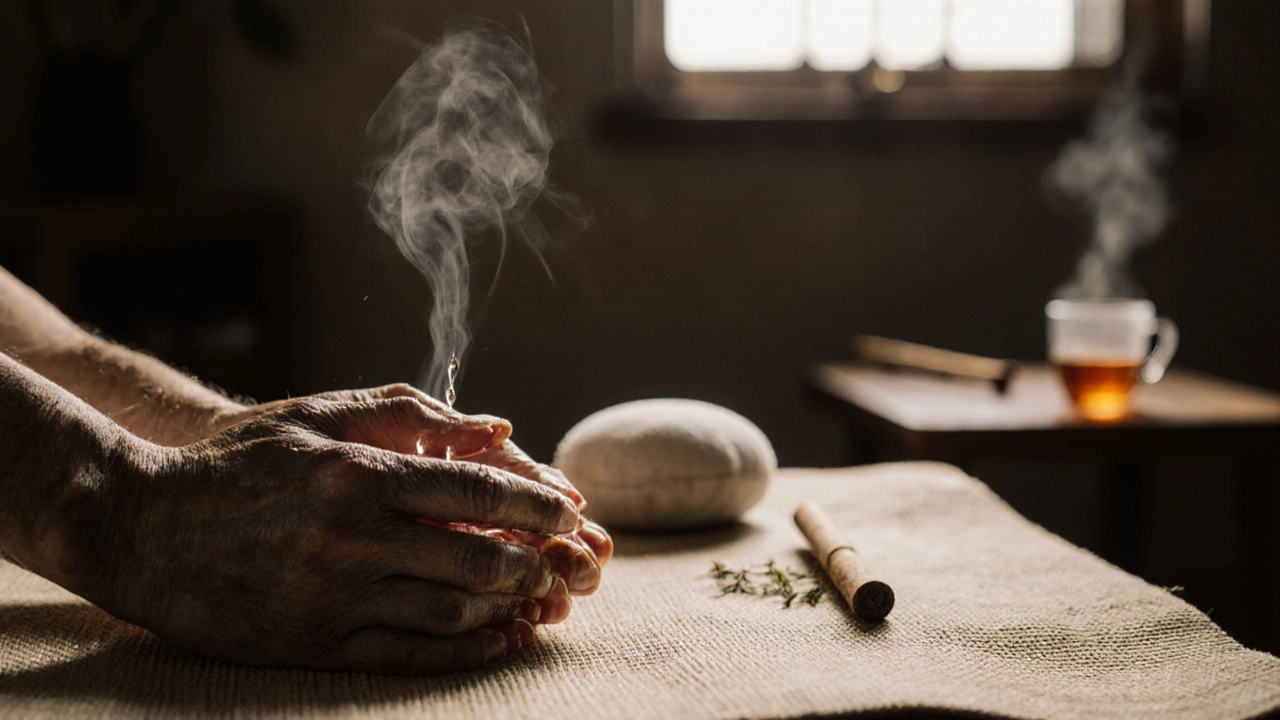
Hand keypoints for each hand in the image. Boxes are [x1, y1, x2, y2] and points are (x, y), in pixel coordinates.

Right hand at [81, 395, 580, 674]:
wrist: (140, 527)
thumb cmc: (238, 463)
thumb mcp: (316, 416)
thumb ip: (409, 414)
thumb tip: (499, 427)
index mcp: (358, 474)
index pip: (476, 490)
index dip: (537, 504)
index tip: (573, 512)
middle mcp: (351, 537)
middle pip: (476, 556)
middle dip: (537, 562)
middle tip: (569, 564)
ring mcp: (331, 596)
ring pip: (450, 610)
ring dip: (509, 608)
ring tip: (540, 600)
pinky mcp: (311, 643)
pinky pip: (408, 654)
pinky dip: (464, 651)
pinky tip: (499, 641)